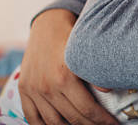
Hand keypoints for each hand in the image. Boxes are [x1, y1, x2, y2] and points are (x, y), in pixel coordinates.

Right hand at [18, 9, 118, 124]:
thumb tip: (108, 90)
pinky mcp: (23, 89)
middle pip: (72, 118)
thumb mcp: (86, 50)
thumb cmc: (73, 36)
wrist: (48, 24)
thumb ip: (95, 71)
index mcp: (65, 76)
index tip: (114, 124)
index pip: (87, 109)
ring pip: (53, 122)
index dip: (102, 120)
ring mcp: (33, 89)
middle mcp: (47, 85)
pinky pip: (32, 118)